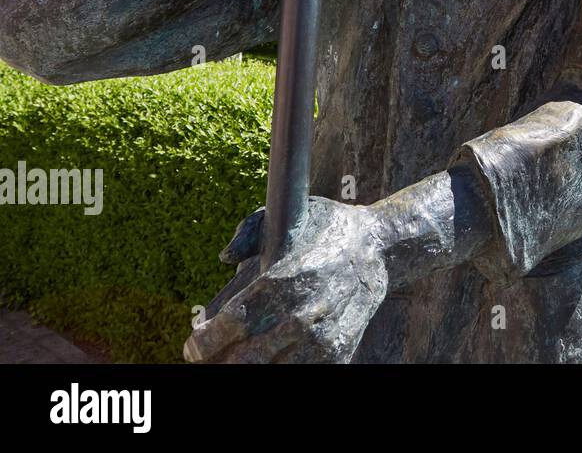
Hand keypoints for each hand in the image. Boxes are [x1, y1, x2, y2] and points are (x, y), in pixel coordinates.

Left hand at [183, 196, 388, 363]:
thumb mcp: (290, 216)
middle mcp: (306, 312)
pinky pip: (300, 373)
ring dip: (245, 367)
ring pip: (271, 372)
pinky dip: (279, 367)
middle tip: (208, 358)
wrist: (380, 249)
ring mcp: (325, 338)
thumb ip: (250, 232)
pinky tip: (268, 358)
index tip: (193, 344)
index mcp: (288, 278)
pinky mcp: (339, 352)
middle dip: (219, 361)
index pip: (235, 322)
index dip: (205, 341)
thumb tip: (224, 258)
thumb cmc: (326, 230)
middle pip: (247, 358)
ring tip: (235, 359)